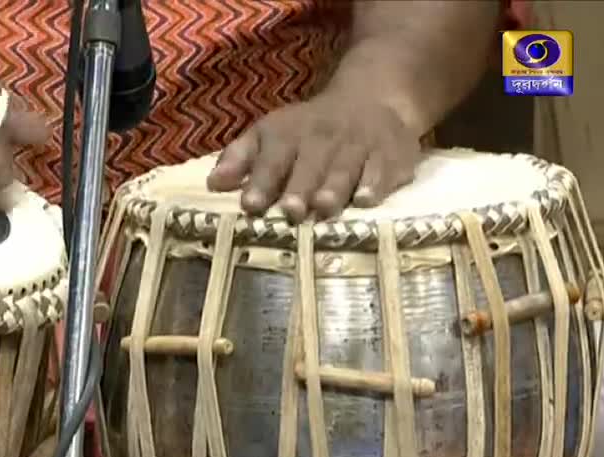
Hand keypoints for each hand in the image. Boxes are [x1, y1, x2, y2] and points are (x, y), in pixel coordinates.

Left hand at [207, 92, 420, 222]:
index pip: (272, 157)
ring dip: (334, 188)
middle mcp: (323, 138)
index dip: (261, 180)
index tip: (251, 205)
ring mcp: (359, 144)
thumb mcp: (271, 133)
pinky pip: (384, 168)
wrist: (373, 98)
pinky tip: (368, 199)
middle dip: (300, 187)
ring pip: (345, 167)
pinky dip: (377, 183)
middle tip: (290, 211)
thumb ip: (241, 158)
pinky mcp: (391, 154)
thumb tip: (212, 184)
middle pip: (310, 163)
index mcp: (289, 134)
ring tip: (324, 208)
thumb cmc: (310, 128)